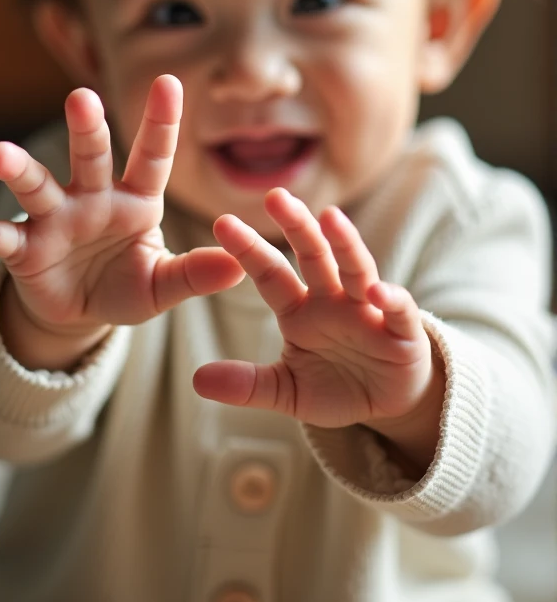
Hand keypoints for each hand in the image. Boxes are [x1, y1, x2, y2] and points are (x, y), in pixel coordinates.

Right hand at [0, 76, 244, 337]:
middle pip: (92, 158)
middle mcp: (93, 199)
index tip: (169, 81)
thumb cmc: (127, 283)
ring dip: (19, 169)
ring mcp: (56, 220)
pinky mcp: (25, 250)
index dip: (160, 123)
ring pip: (38, 187)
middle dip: (88, 130)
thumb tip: (240, 266)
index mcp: (136, 201)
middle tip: (82, 98)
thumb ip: (196, 274)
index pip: (152, 157)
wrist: (80, 310)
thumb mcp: (163, 285)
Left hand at [193, 187, 433, 430]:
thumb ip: (248, 385)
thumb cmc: (335, 387)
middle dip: (296, 225)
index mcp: (300, 310)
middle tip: (275, 196)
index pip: (270, 274)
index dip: (248, 250)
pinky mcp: (403, 330)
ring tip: (330, 217)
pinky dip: (391, 298)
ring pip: (355, 268)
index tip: (221, 222)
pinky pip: (398, 309)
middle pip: (313, 254)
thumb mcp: (286, 391)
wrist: (388, 405)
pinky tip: (376, 291)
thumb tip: (198, 381)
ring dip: (345, 243)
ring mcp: (368, 310)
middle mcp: (333, 300)